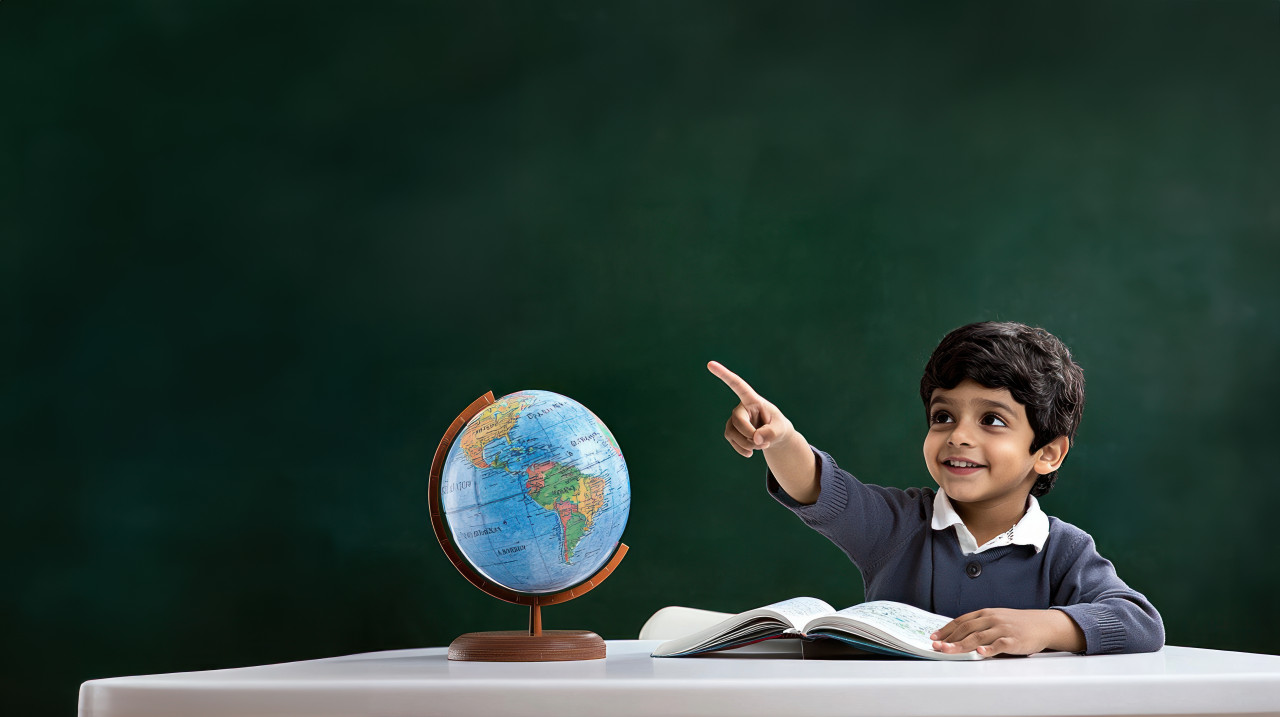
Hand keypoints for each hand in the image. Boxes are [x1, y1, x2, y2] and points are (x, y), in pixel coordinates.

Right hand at [707, 361, 795, 456]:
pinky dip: (741, 449)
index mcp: (753, 400)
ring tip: (760, 446)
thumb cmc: (778, 427)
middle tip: (762, 443)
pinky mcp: (731, 430)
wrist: (774, 437)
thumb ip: (771, 433)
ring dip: (747, 444)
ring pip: (732, 432)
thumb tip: (755, 439)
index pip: (737, 385)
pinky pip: (731, 440)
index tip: (710, 364)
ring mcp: (734, 419)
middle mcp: (741, 407)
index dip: (724, 375)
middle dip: (749, 435)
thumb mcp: (781, 430)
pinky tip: (750, 454)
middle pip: (737, 420)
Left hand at [930, 608, 1084, 656]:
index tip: (934, 637)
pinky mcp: (1014, 640)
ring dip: (961, 645)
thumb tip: (957, 635)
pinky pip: (1000, 644)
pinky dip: (990, 648)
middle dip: (949, 639)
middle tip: (937, 647)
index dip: (946, 630)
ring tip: (949, 651)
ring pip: (979, 637)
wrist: (1043, 624)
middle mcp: (992, 619)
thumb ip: (979, 625)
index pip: (961, 621)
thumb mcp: (996, 619)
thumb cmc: (1017, 624)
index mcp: (986, 613)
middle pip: (966, 629)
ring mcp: (1003, 629)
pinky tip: (981, 652)